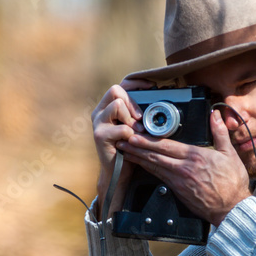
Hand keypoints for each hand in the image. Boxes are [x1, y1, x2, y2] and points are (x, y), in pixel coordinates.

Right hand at [92, 78, 151, 218]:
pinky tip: (131, 142)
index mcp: (108, 107)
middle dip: (132, 103)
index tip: (151, 86)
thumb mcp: (135, 127)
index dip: (136, 83)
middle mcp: (100, 112)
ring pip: (117, 105)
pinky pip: (122, 128)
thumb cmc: (129, 149)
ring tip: (136, 132)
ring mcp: (98, 123)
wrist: (118, 173)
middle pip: (116, 90)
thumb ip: (139, 113)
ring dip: (131, 119)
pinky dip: (131, 135)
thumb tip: (158, 99)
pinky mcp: (100, 136)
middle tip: (140, 119)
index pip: (120, 85)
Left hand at [116, 110, 250, 225]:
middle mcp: (184, 168)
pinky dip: (148, 170)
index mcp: (195, 156)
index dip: (148, 140)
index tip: (135, 134)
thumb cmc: (232, 182)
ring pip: (154, 167)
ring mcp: (179, 181)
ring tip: (125, 151)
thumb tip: (215, 115)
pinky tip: (140, 166)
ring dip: (138, 159)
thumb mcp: (229, 153)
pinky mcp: (178, 191)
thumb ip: (219, 132)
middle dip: (137, 148)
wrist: (232, 208)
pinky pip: (159, 177)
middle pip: (155, 155)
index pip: (166, 145)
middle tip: (122, 141)